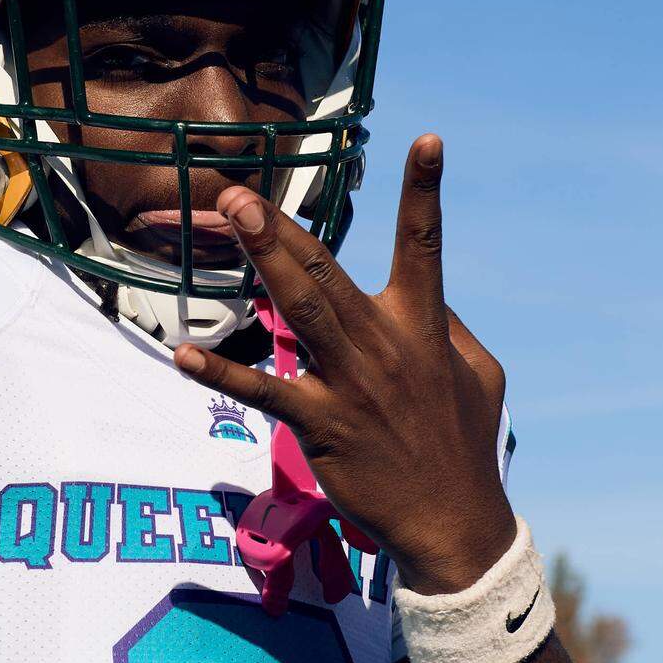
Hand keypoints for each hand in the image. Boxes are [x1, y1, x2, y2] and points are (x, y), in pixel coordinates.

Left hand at [174, 136, 515, 594]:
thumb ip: (446, 325)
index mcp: (424, 325)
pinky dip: (223, 374)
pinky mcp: (322, 425)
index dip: (425, 192)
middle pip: (327, 271)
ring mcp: (350, 383)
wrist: (454, 522)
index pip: (425, 246)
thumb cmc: (465, 444)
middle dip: (283, 228)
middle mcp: (385, 344)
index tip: (425, 139)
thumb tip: (422, 292)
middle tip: (240, 192)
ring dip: (261, 261)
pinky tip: (184, 354)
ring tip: (228, 220)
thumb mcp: (479, 374)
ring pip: (299, 310)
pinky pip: (264, 393)